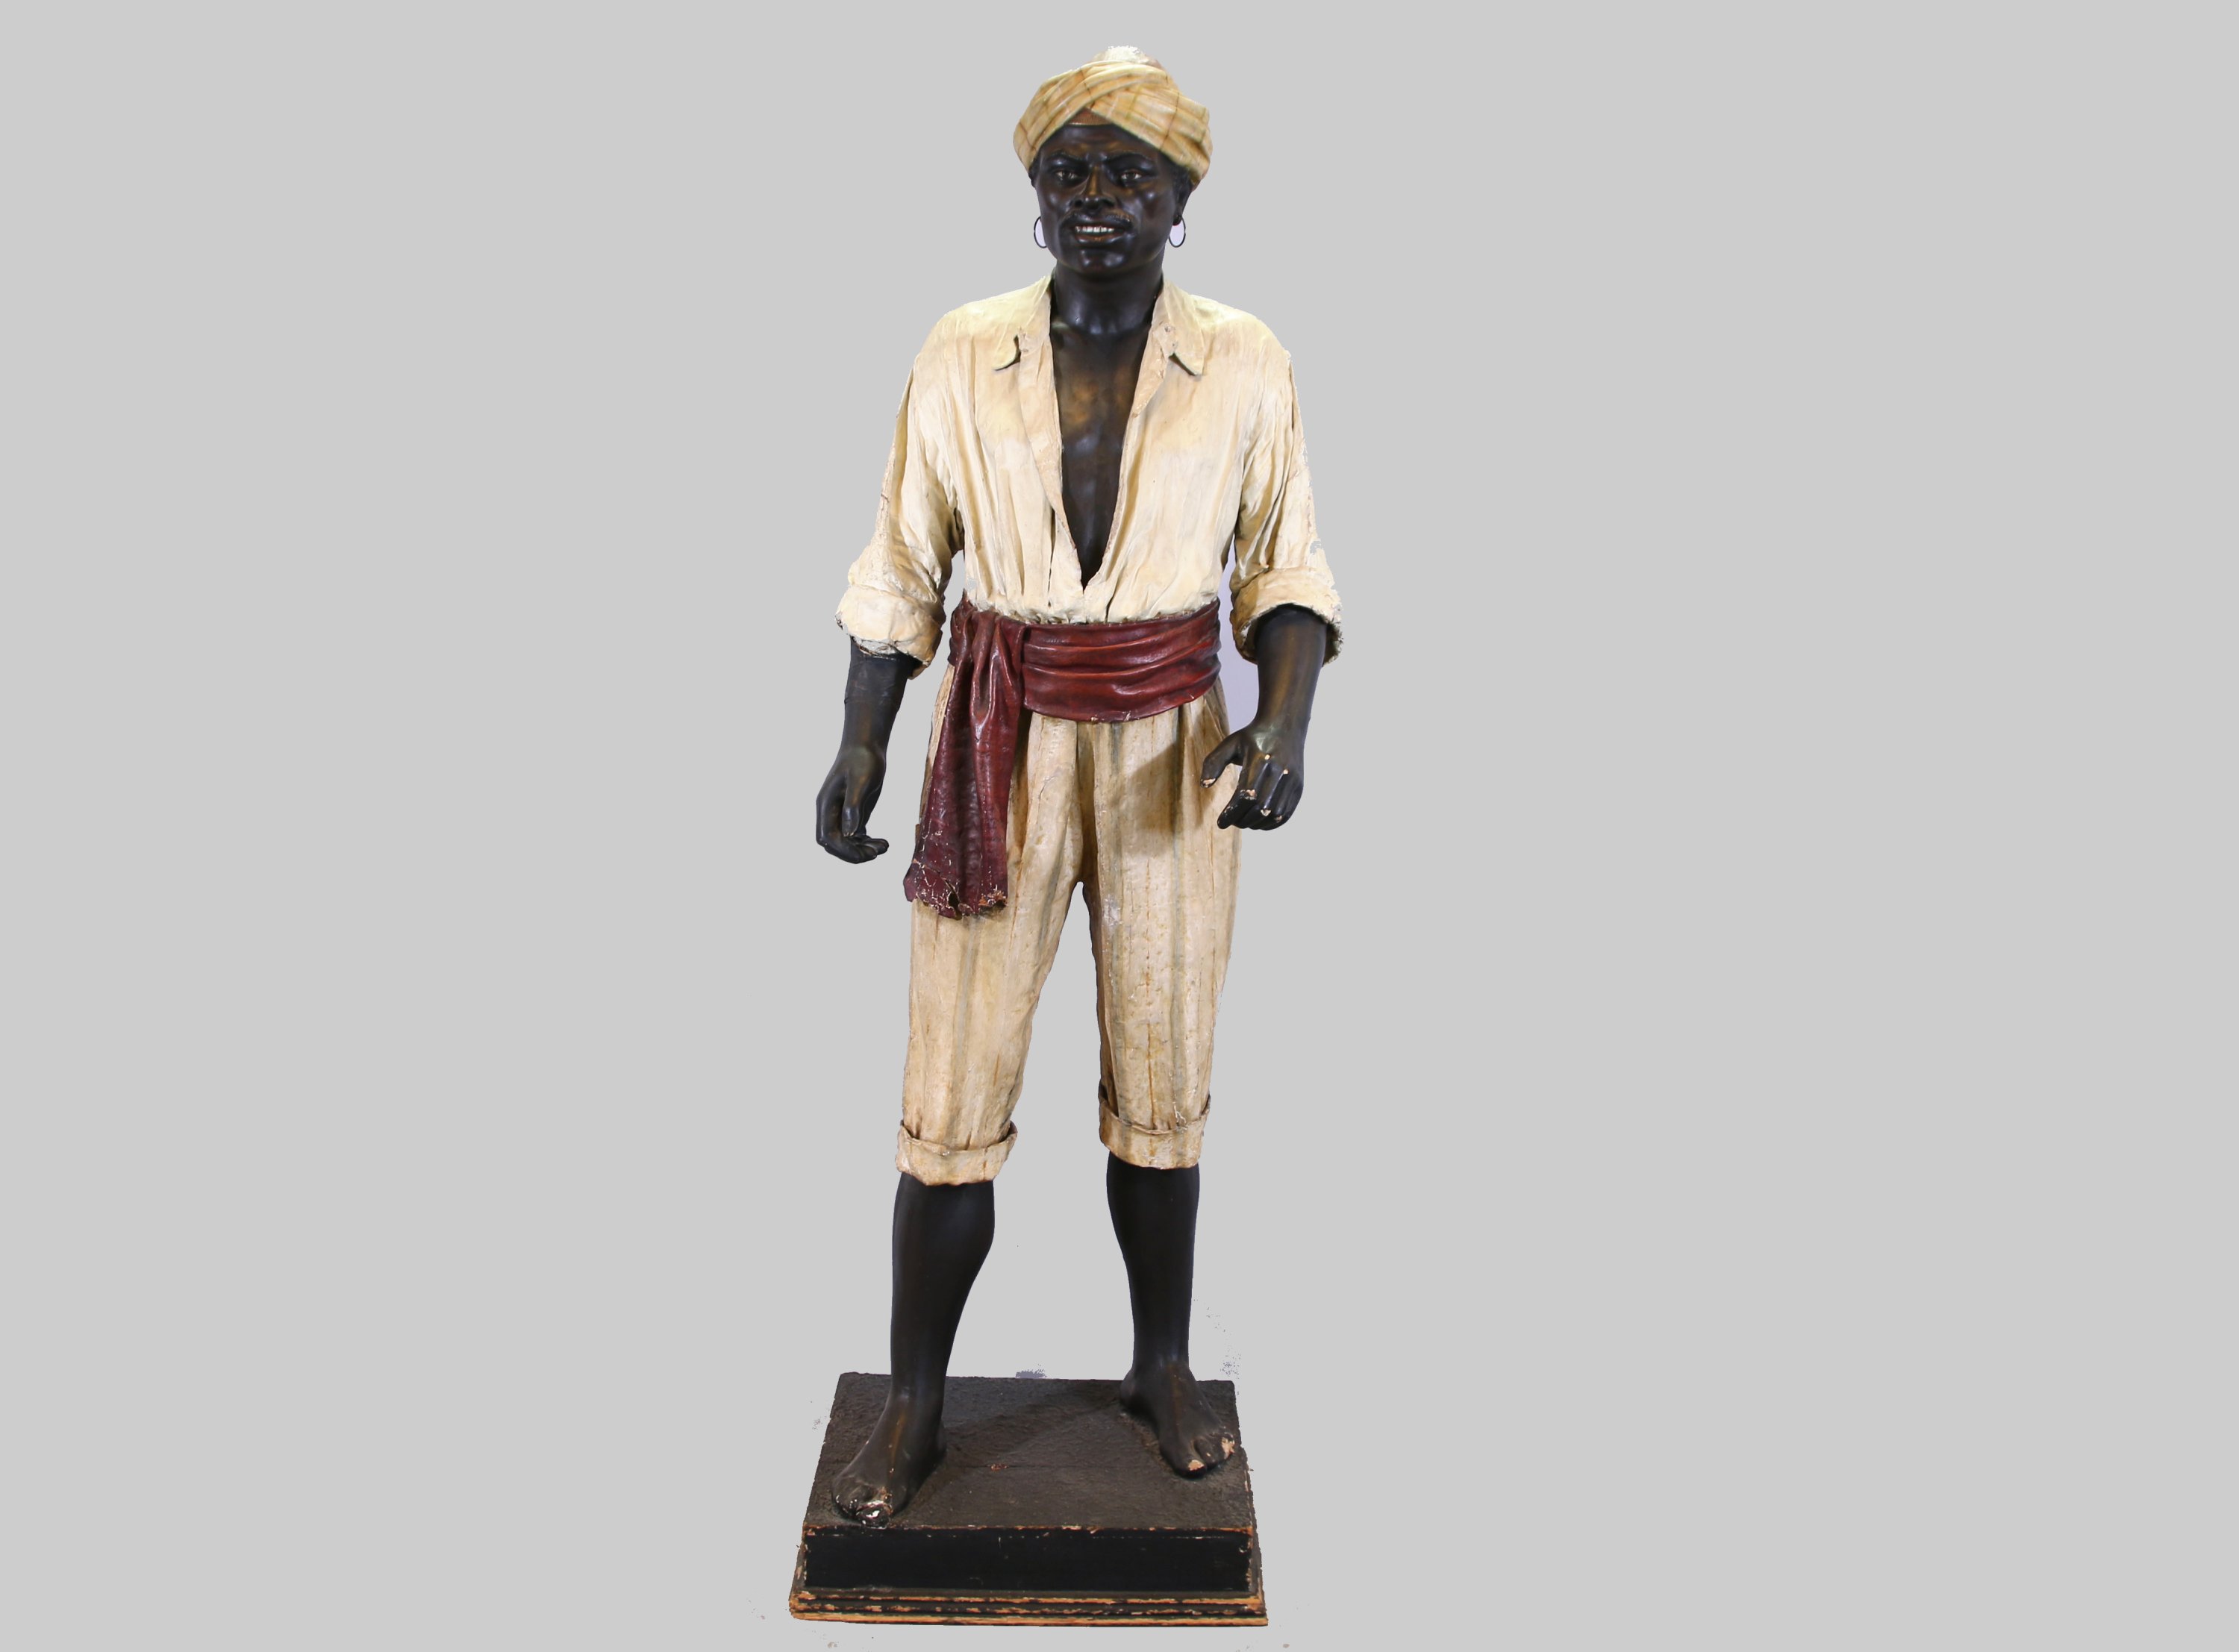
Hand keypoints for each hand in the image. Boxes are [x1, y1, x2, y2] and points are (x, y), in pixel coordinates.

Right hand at [815, 741, 889, 861]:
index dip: (844, 850)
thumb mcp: (860, 782)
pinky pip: (856, 835)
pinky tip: (882, 842)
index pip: (828, 837)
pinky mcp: (854, 812)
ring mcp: (842, 813)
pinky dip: (867, 842)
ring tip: (884, 846)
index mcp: (826, 804)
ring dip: (862, 849)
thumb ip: (853, 808)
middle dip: (853, 853)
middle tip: (877, 851)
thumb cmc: (862, 759)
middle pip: (835, 844)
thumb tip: (849, 835)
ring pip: (846, 842)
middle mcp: (830, 811)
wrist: (866, 744)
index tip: (865, 855)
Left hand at [1201, 722, 1305, 829]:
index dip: (1233, 812)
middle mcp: (1279, 771)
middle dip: (1242, 820)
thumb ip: (1213, 762)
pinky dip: (1271, 824)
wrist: (1284, 724)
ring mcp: (1292, 780)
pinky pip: (1285, 814)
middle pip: (1260, 807)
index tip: (1221, 822)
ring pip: (1274, 814)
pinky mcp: (1298, 787)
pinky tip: (1258, 822)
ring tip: (1243, 821)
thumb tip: (1204, 785)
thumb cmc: (1252, 736)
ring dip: (1256, 824)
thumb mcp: (1229, 743)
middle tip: (1231, 821)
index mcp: (1260, 760)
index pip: (1246, 795)